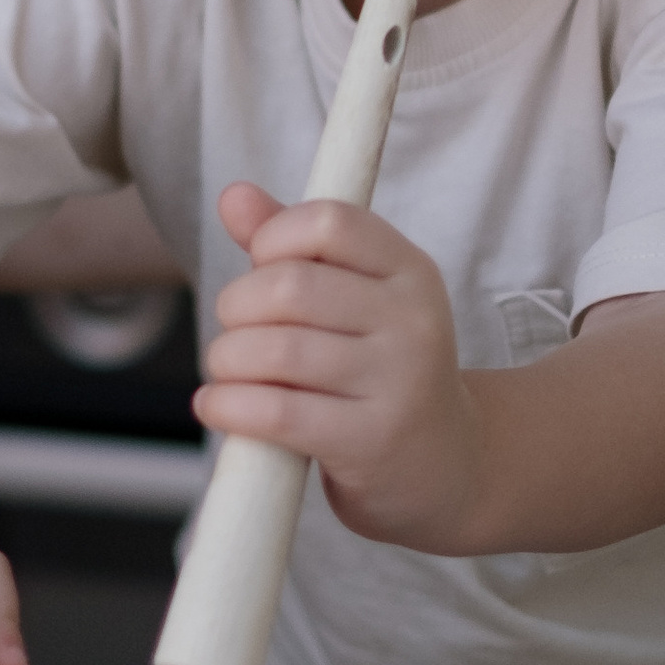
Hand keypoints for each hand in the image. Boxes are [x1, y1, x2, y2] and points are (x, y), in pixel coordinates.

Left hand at [201, 182, 480, 549]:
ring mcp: (398, 383)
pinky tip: (217, 405)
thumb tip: (233, 196)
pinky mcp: (372, 441)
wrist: (448, 469)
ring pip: (276, 349)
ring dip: (227, 359)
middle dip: (237, 306)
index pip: (329, 221)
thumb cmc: (381, 372)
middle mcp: (413, 321)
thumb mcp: (354, 301)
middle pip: (289, 287)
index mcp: (410, 271)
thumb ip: (294, 246)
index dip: (274, 238)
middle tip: (235, 332)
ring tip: (225, 370)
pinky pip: (277, 412)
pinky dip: (229, 405)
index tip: (260, 268)